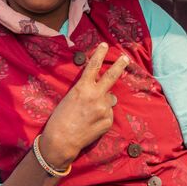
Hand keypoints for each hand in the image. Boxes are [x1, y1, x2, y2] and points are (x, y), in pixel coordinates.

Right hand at [40, 43, 128, 167]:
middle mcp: (96, 96)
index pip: (94, 66)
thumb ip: (88, 91)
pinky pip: (108, 114)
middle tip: (125, 58)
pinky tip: (92, 122)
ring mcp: (104, 109)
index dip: (100, 54)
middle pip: (112, 76)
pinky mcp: (108, 121)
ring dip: (104, 102)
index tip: (105, 45)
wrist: (62, 140)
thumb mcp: (71, 98)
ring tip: (90, 112)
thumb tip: (106, 92)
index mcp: (83, 87)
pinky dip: (103, 116)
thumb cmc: (61, 118)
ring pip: (110, 99)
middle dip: (119, 65)